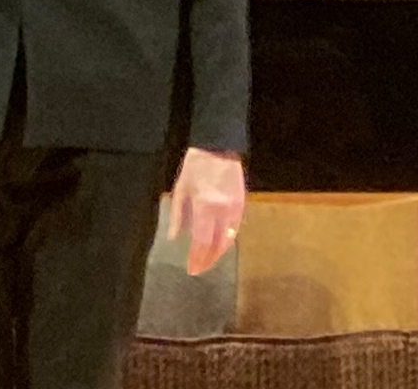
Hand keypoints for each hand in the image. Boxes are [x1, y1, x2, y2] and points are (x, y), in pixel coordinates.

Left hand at [167, 146, 245, 274]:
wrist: (218, 149)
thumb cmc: (194, 167)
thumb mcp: (180, 189)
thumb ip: (178, 215)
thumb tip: (175, 238)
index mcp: (204, 206)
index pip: (202, 241)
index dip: (197, 257)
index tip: (191, 268)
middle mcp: (222, 210)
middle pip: (216, 244)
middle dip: (207, 260)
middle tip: (199, 270)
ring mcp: (235, 208)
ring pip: (229, 239)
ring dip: (218, 253)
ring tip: (208, 262)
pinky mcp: (242, 205)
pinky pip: (235, 229)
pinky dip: (228, 241)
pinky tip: (220, 247)